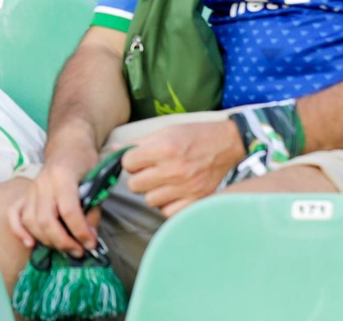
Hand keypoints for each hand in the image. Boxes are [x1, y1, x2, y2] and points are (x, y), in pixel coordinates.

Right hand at [8, 152, 101, 255]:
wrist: (68, 147)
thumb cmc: (85, 163)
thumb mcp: (97, 182)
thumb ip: (93, 210)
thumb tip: (89, 238)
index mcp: (63, 176)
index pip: (68, 210)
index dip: (80, 231)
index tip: (91, 244)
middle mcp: (43, 182)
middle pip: (46, 220)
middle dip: (63, 241)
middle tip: (78, 250)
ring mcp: (31, 188)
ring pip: (31, 221)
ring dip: (47, 240)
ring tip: (64, 247)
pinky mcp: (24, 194)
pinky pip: (14, 214)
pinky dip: (19, 231)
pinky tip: (31, 244)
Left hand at [121, 120, 245, 218]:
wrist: (228, 144)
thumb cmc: (195, 135)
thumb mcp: (166, 131)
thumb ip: (139, 142)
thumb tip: (114, 150)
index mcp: (164, 148)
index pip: (128, 163)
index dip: (131, 161)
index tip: (139, 159)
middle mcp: (173, 170)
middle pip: (135, 185)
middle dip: (139, 178)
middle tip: (150, 172)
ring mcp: (185, 188)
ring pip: (149, 201)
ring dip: (152, 192)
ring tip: (163, 183)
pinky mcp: (195, 201)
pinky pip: (167, 212)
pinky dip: (167, 205)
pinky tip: (173, 194)